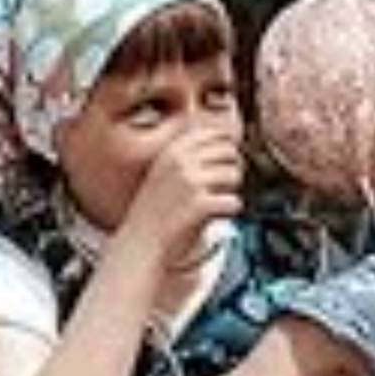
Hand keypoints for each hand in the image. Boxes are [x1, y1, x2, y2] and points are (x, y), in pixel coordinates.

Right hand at [114, 126, 244, 267]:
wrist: (139, 242)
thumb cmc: (156, 211)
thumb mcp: (164, 172)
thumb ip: (190, 156)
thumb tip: (230, 146)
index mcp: (172, 150)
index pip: (215, 133)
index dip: (228, 147)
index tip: (226, 162)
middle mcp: (180, 161)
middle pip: (230, 151)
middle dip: (234, 168)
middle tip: (226, 185)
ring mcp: (189, 181)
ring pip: (235, 174)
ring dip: (232, 190)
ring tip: (218, 201)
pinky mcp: (199, 204)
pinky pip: (234, 201)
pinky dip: (231, 210)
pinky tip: (218, 215)